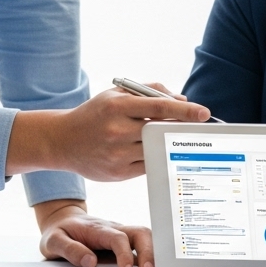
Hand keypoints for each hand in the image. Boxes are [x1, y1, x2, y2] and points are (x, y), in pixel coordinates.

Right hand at [7, 84, 210, 180]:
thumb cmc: (95, 113)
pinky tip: (153, 151)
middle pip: (160, 132)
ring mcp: (117, 155)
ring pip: (156, 150)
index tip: (203, 113)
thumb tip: (181, 102)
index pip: (158, 107)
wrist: (61, 141)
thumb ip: (149, 92)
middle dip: (179, 129)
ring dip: (168, 144)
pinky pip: (148, 165)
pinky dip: (155, 157)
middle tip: (196, 128)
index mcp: (117, 107)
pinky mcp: (118, 174)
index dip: (184, 111)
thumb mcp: (116, 94)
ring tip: (173, 138)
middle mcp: (117, 131)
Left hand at [35, 199, 153, 266]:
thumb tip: (90, 262)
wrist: (61, 220)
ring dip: (152, 254)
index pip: (118, 238)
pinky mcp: (123, 244)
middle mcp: (114, 230)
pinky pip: (140, 248)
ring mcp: (121, 236)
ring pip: (145, 238)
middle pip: (140, 233)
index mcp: (97, 229)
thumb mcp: (53, 241)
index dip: (125, 254)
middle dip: (148, 252)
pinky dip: (147, 259)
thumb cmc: (59, 232)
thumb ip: (69, 249)